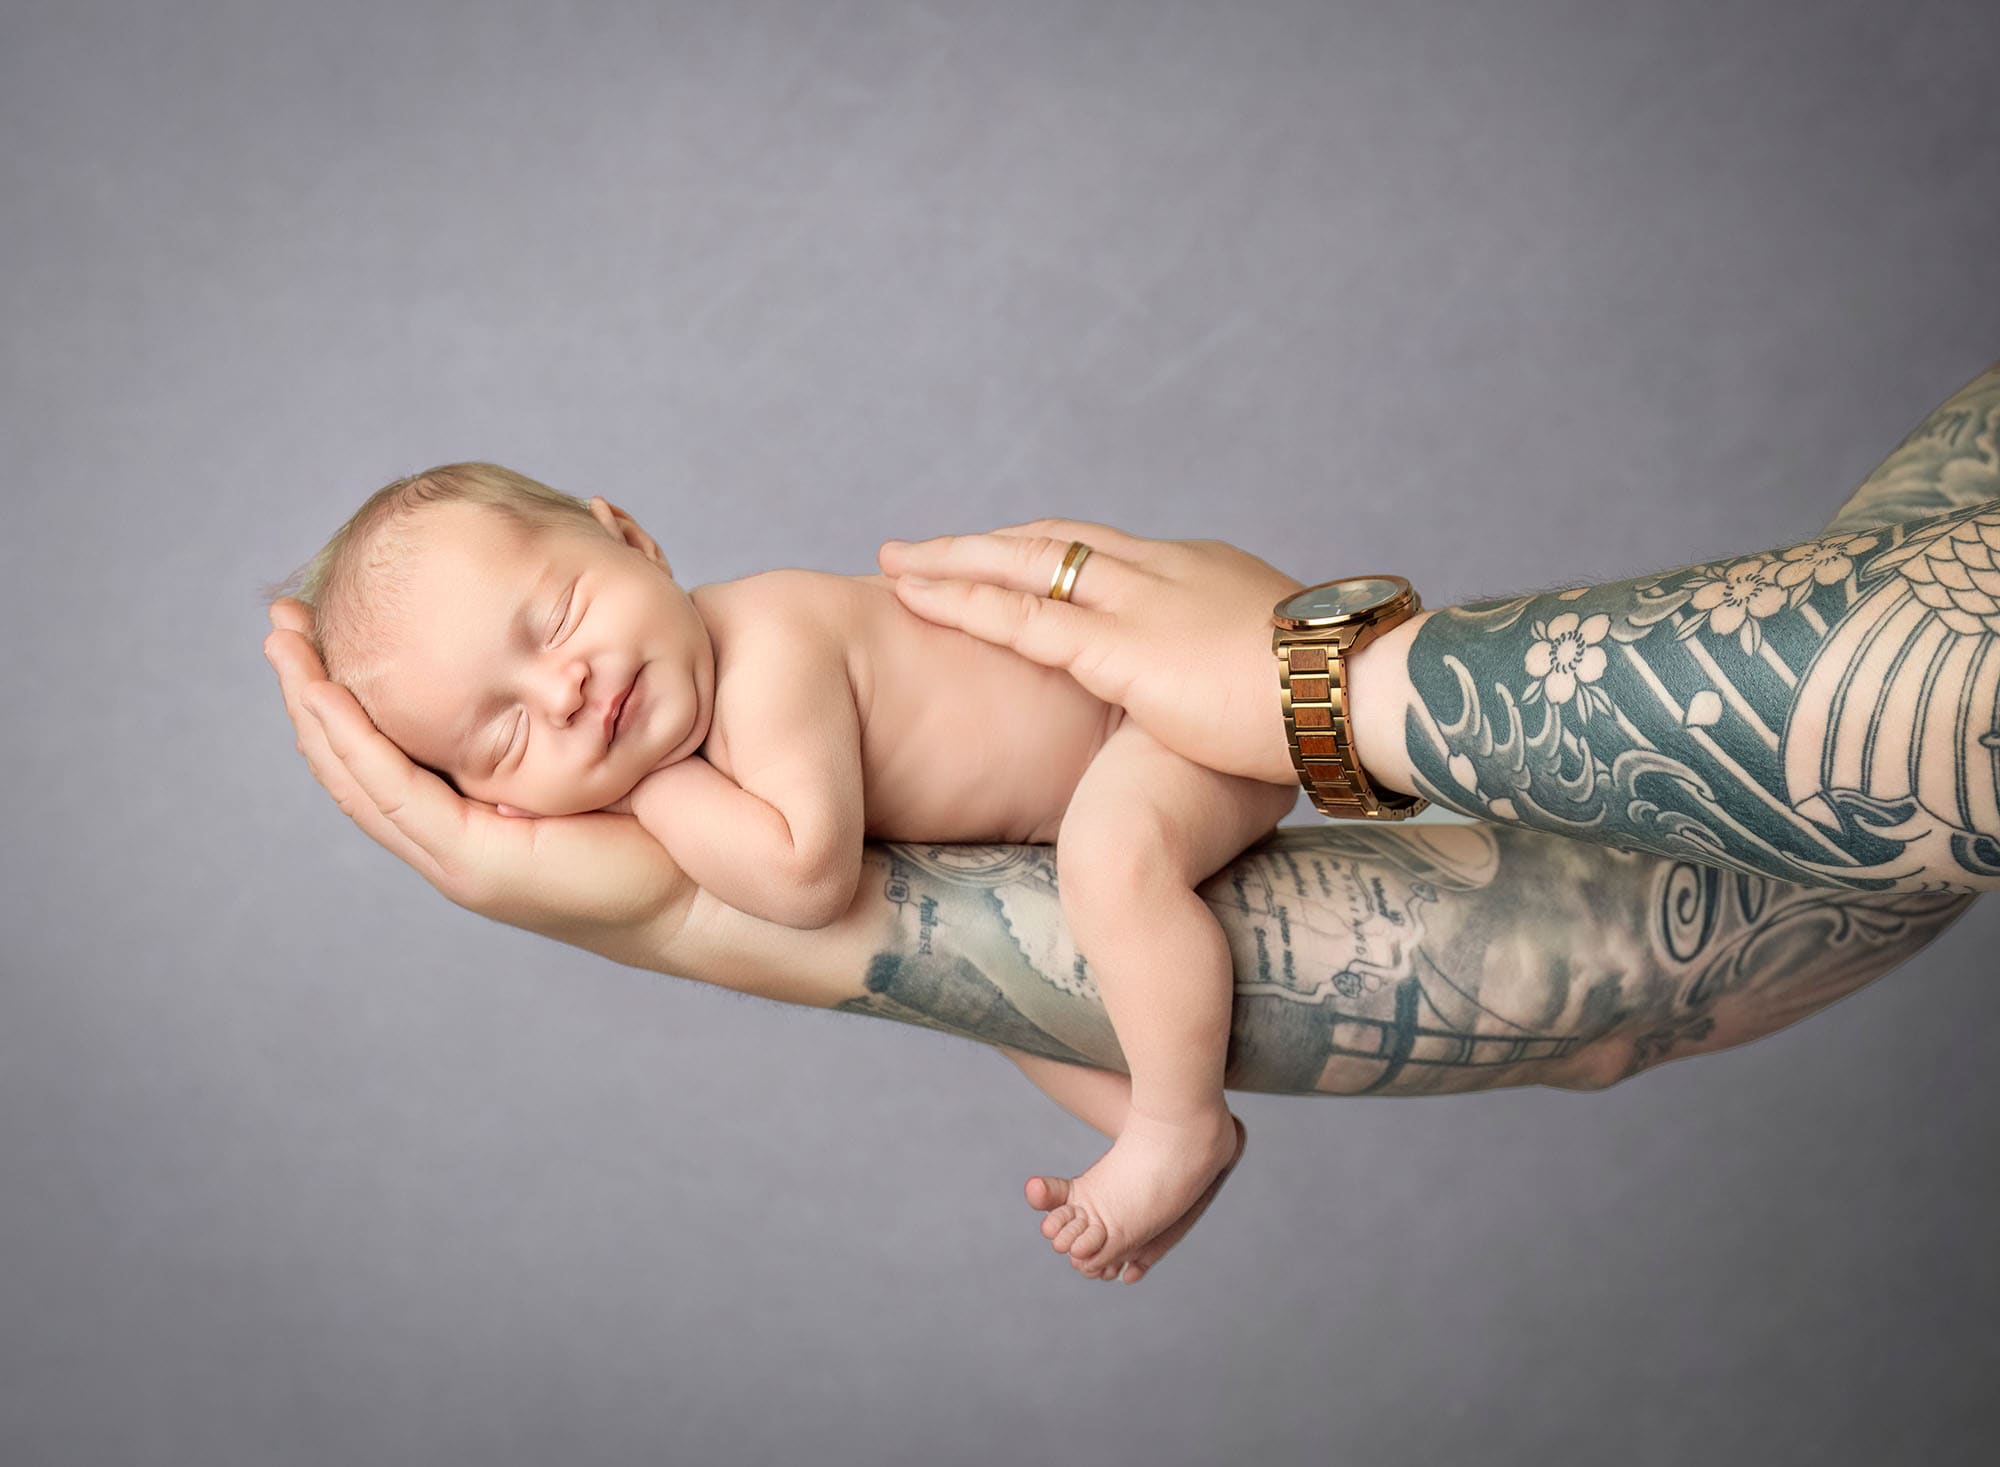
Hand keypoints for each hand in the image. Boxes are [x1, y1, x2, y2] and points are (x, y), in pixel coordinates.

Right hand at [262, 599, 697, 966]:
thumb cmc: (665, 812)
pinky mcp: (475, 860)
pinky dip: (357, 743)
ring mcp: (456, 854)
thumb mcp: (600, 739)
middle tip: (278, 625)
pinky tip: (330, 695)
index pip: (384, 751)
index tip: (316, 627)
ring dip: (314, 709)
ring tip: (284, 644)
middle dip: (308, 691)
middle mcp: (451, 837)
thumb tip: (563, 619)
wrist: (703, 884)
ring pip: (358, 776)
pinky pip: (397, 792)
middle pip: (352, 762)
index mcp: (472, 814)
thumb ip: (566, 693)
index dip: (344, 691)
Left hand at [879, 519, 1304, 784]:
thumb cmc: (1345, 702)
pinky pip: (1021, 617)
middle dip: (987, 545)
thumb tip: (1248, 719)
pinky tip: (915, 597)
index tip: (1007, 559)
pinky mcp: (1121, 648)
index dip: (1049, 556)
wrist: (1366, 693)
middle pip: (1055, 543)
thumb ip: (1245, 686)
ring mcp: (1140, 603)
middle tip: (925, 548)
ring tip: (897, 562)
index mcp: (1204, 576)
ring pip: (1024, 564)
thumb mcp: (1285, 681)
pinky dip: (962, 602)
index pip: (1108, 556)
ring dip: (954, 561)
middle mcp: (1164, 571)